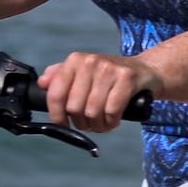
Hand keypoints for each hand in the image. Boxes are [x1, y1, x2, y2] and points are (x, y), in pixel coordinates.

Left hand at [37, 47, 151, 130]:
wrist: (145, 70)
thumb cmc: (110, 77)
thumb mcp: (83, 74)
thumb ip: (61, 77)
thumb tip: (42, 83)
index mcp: (75, 60)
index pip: (56, 94)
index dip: (57, 115)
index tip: (63, 124)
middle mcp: (90, 62)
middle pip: (74, 107)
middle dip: (81, 123)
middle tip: (89, 124)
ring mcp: (109, 69)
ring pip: (92, 112)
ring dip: (97, 125)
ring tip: (102, 124)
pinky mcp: (127, 78)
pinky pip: (111, 111)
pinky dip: (111, 122)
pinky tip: (113, 120)